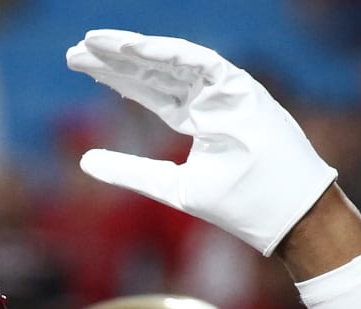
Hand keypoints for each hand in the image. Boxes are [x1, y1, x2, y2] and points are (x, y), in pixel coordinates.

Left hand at [64, 30, 335, 255]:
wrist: (286, 215)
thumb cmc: (238, 204)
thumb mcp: (171, 187)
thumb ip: (130, 172)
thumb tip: (83, 161)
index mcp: (196, 117)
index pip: (148, 89)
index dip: (114, 76)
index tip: (77, 64)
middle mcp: (209, 98)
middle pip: (155, 71)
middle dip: (115, 59)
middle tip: (74, 51)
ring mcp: (227, 90)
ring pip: (173, 60)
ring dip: (135, 50)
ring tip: (94, 42)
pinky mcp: (243, 88)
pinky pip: (202, 62)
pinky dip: (170, 53)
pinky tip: (135, 47)